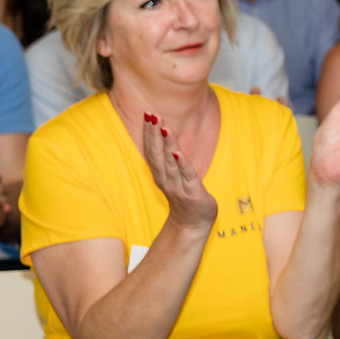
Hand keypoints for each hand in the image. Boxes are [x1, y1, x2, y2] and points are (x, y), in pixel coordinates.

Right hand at [138, 112, 218, 231]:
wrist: (193, 224)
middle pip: (157, 153)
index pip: (151, 150)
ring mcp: (178, 186)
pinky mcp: (192, 193)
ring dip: (167, 144)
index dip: (149, 132)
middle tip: (151, 114)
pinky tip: (177, 153)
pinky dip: (181, 164)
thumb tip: (163, 134)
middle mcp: (165, 179)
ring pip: (170, 162)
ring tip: (164, 127)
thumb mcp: (173, 175)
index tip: (147, 114)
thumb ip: (167, 158)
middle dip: (154, 133)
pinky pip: (186, 176)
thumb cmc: (185, 196)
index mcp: (160, 173)